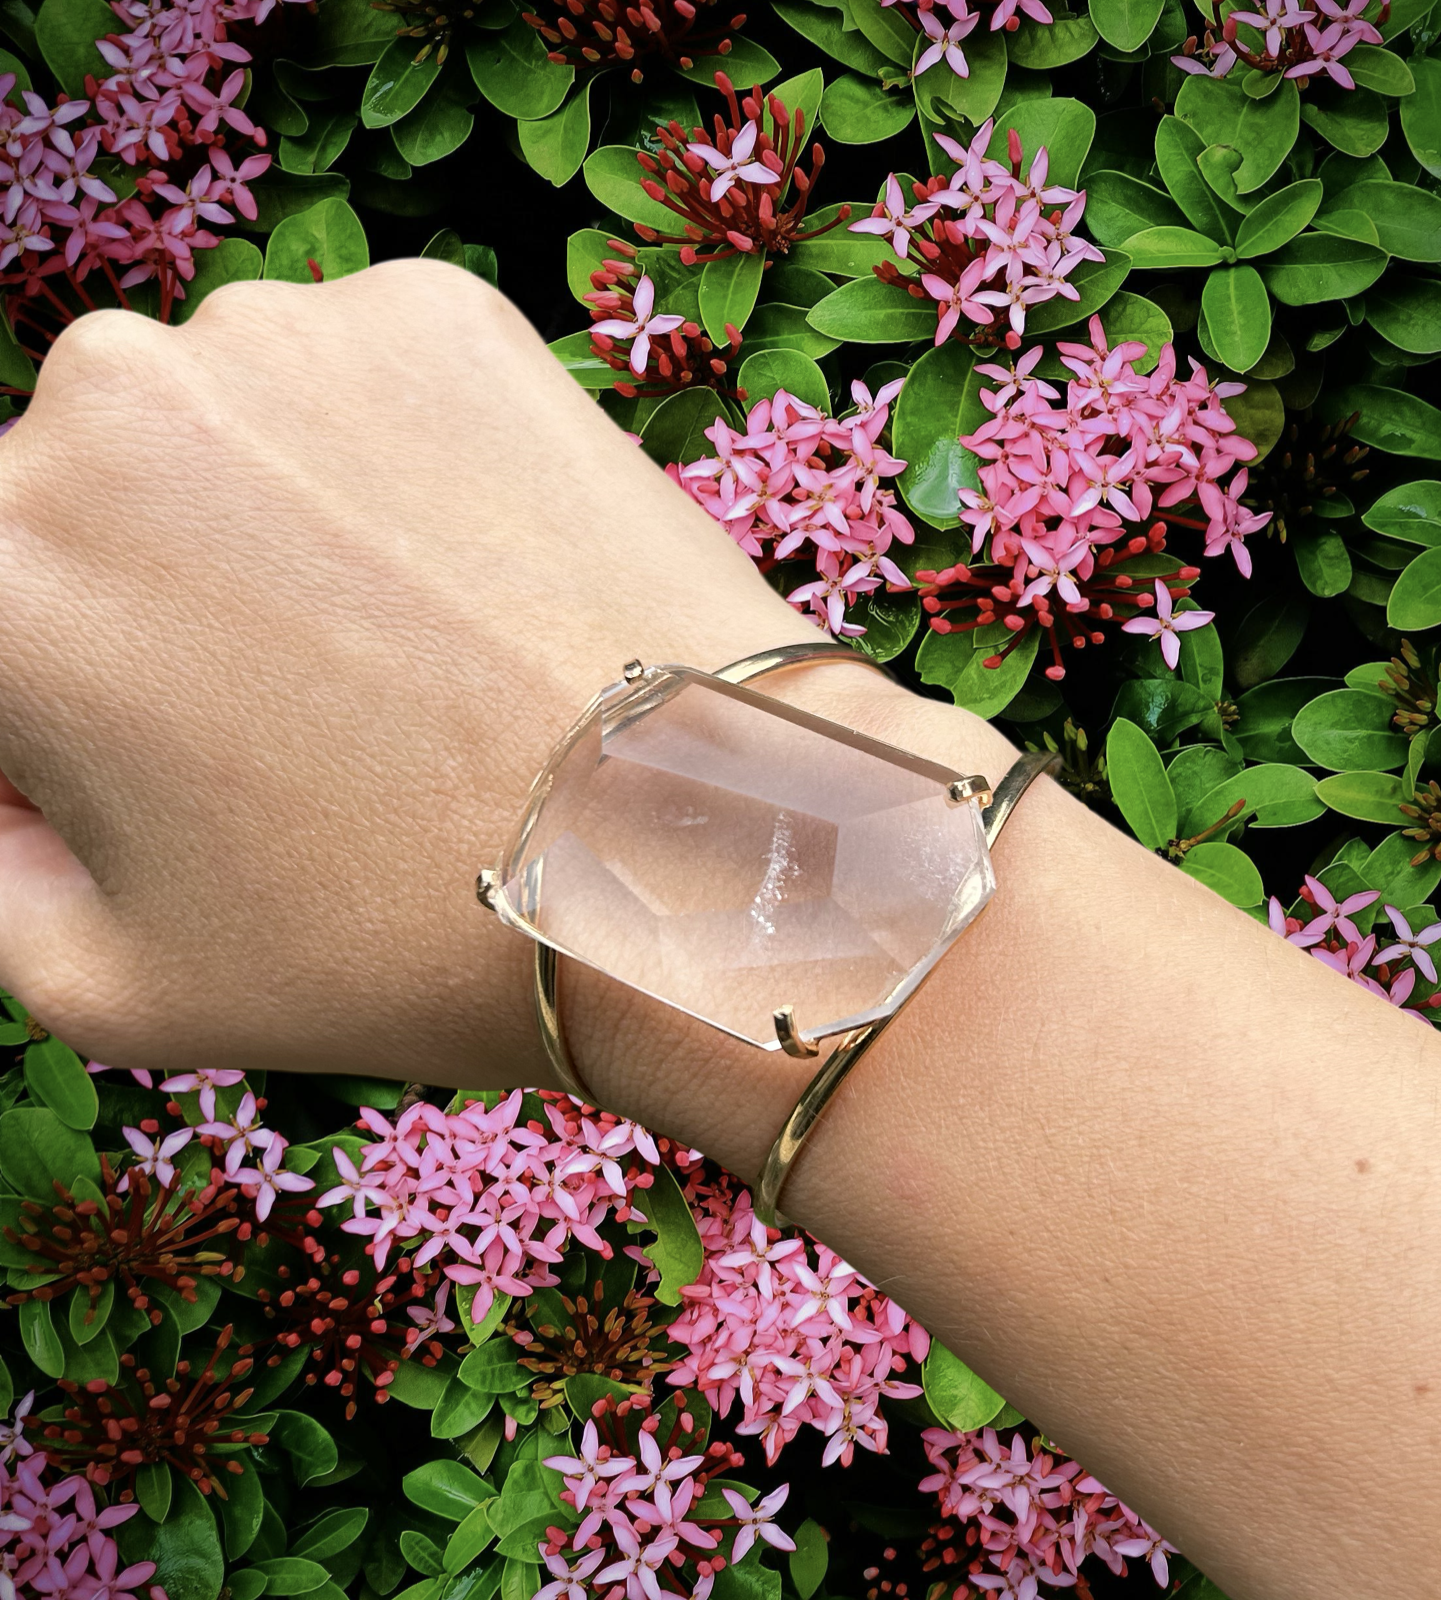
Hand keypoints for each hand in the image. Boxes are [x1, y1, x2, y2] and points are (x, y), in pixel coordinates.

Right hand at [0, 258, 1004, 1145]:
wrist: (677, 851)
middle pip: (100, 505)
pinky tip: (476, 571)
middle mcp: (101, 407)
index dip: (84, 711)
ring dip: (279, 514)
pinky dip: (401, 459)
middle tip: (310, 713)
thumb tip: (11, 777)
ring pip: (232, 428)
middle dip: (165, 599)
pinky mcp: (431, 308)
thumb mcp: (113, 986)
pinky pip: (368, 385)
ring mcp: (279, 336)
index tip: (184, 757)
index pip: (4, 625)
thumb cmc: (399, 940)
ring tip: (409, 646)